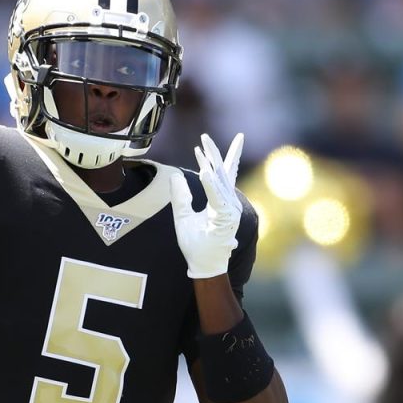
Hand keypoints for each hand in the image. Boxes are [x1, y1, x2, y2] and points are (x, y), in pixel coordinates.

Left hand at [169, 132, 242, 278]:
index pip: (221, 174)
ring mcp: (228, 210)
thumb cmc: (196, 245)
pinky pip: (217, 198)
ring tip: (202, 147)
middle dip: (214, 152)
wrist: (203, 266)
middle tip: (204, 136)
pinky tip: (205, 171)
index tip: (204, 143)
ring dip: (211, 163)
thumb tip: (174, 176)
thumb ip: (180, 197)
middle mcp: (226, 202)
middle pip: (222, 171)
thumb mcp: (182, 217)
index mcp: (219, 200)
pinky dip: (212, 185)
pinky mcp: (225, 218)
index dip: (214, 157)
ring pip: (220, 180)